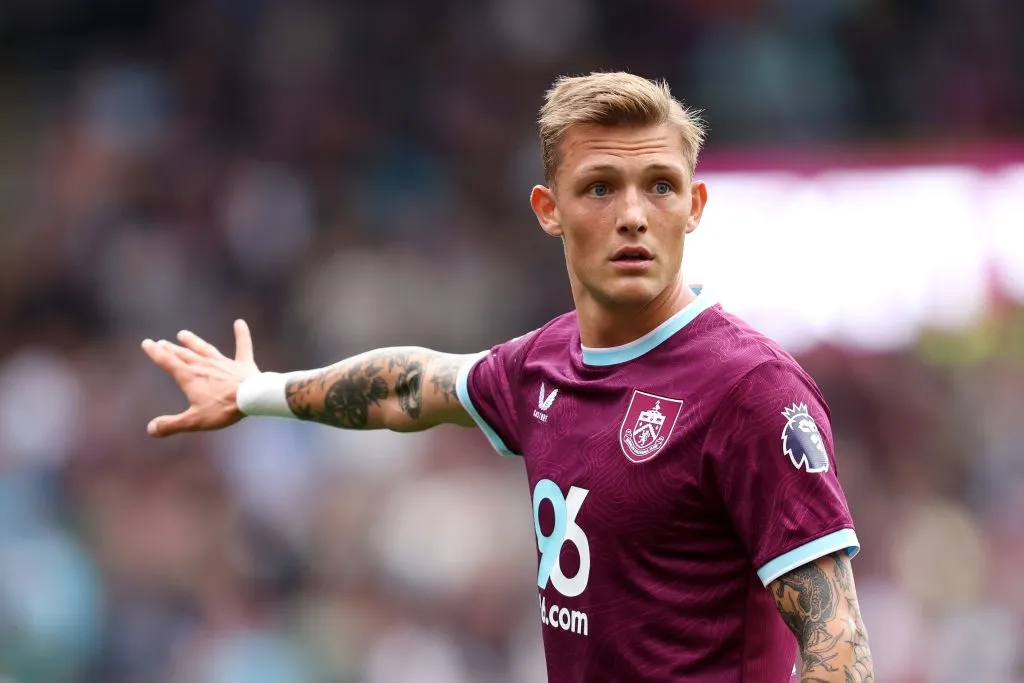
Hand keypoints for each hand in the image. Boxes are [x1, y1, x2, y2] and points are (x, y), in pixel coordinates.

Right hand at [141, 319, 258, 436]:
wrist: (252, 398)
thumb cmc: (222, 409)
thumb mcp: (194, 420)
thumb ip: (172, 424)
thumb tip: (150, 429)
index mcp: (190, 377)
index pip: (168, 362)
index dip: (155, 353)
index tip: (146, 343)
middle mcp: (204, 365)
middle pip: (184, 355)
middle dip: (171, 349)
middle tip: (162, 342)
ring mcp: (224, 363)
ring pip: (205, 348)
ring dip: (194, 341)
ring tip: (183, 333)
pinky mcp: (243, 363)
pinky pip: (243, 346)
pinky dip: (242, 334)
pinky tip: (240, 322)